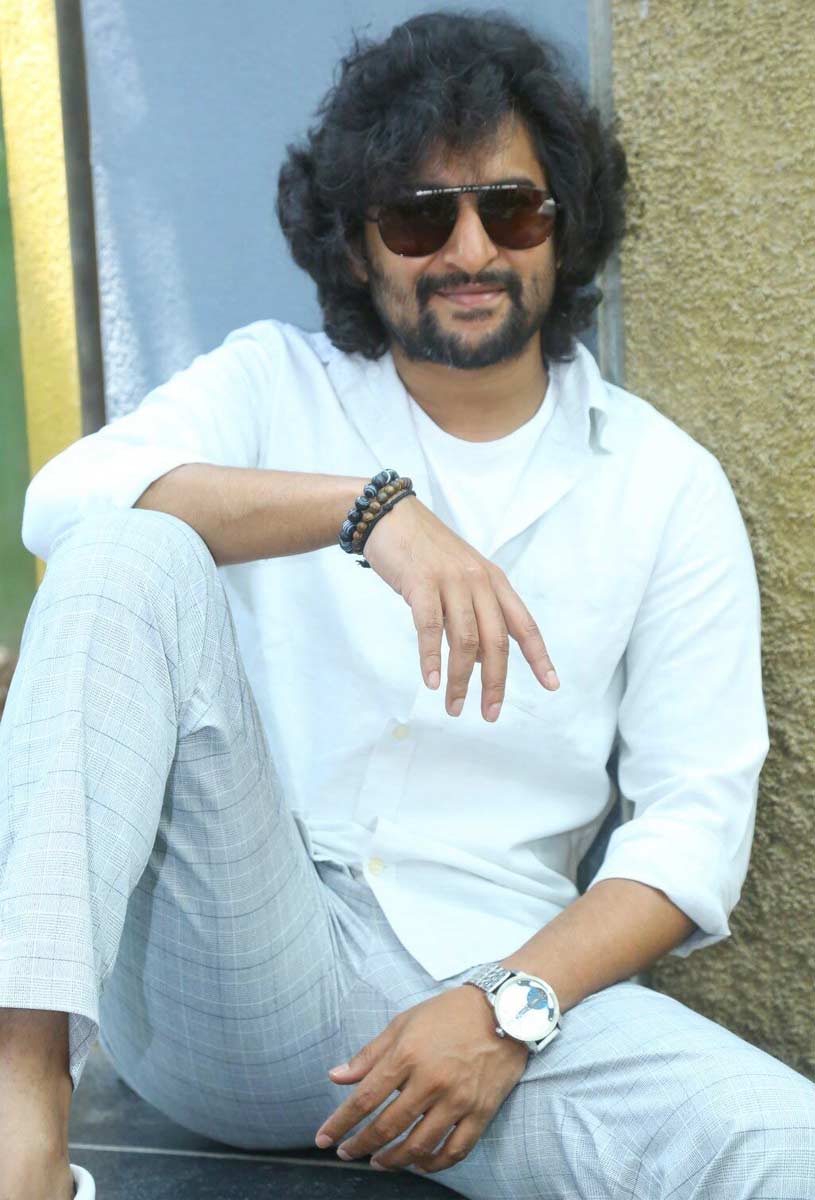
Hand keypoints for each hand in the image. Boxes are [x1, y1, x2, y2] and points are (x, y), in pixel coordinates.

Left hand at [314, 984, 528, 1173]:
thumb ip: (369, 1055)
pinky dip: (435, 1164)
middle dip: (362, 1145)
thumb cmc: (448, 1013)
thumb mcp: (403, 1023)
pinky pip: (455, 1150)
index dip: (341, 1123)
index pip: (365, 1099)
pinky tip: (420, 1163)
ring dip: (394, 1159)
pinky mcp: (481, 1111)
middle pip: (388, 1126)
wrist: (504, 1009)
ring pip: (419, 1145)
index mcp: (407, 1055)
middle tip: (348, 1153)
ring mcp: (458, 1099)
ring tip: (379, 1162)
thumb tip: (336, 1077)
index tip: (324, 1139)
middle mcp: (431, 1081)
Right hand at [363, 494, 558, 721]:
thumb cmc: (426, 554)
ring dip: (461, 680)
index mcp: (494, 582)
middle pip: (496, 641)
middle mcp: (479, 581)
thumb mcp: (461, 581)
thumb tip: (485, 662)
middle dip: (495, 683)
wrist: (392, 518)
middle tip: (490, 714)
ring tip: (454, 706)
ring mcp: (451, 581)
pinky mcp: (421, 583)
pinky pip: (429, 628)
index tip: (551, 685)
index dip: (539, 657)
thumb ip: (475, 616)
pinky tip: (432, 682)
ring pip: (464, 640)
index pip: (525, 625)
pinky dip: (432, 659)